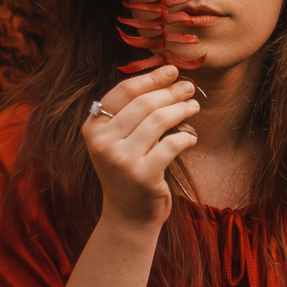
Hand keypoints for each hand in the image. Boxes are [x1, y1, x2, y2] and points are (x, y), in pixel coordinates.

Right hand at [81, 65, 199, 230]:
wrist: (128, 216)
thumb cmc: (128, 171)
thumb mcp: (118, 141)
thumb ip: (131, 113)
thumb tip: (166, 76)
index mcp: (92, 128)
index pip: (123, 92)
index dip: (150, 78)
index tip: (172, 70)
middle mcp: (102, 143)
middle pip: (144, 104)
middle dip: (171, 92)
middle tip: (189, 88)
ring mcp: (121, 160)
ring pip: (159, 121)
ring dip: (182, 110)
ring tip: (194, 107)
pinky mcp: (143, 175)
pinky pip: (171, 144)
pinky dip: (186, 137)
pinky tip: (191, 137)